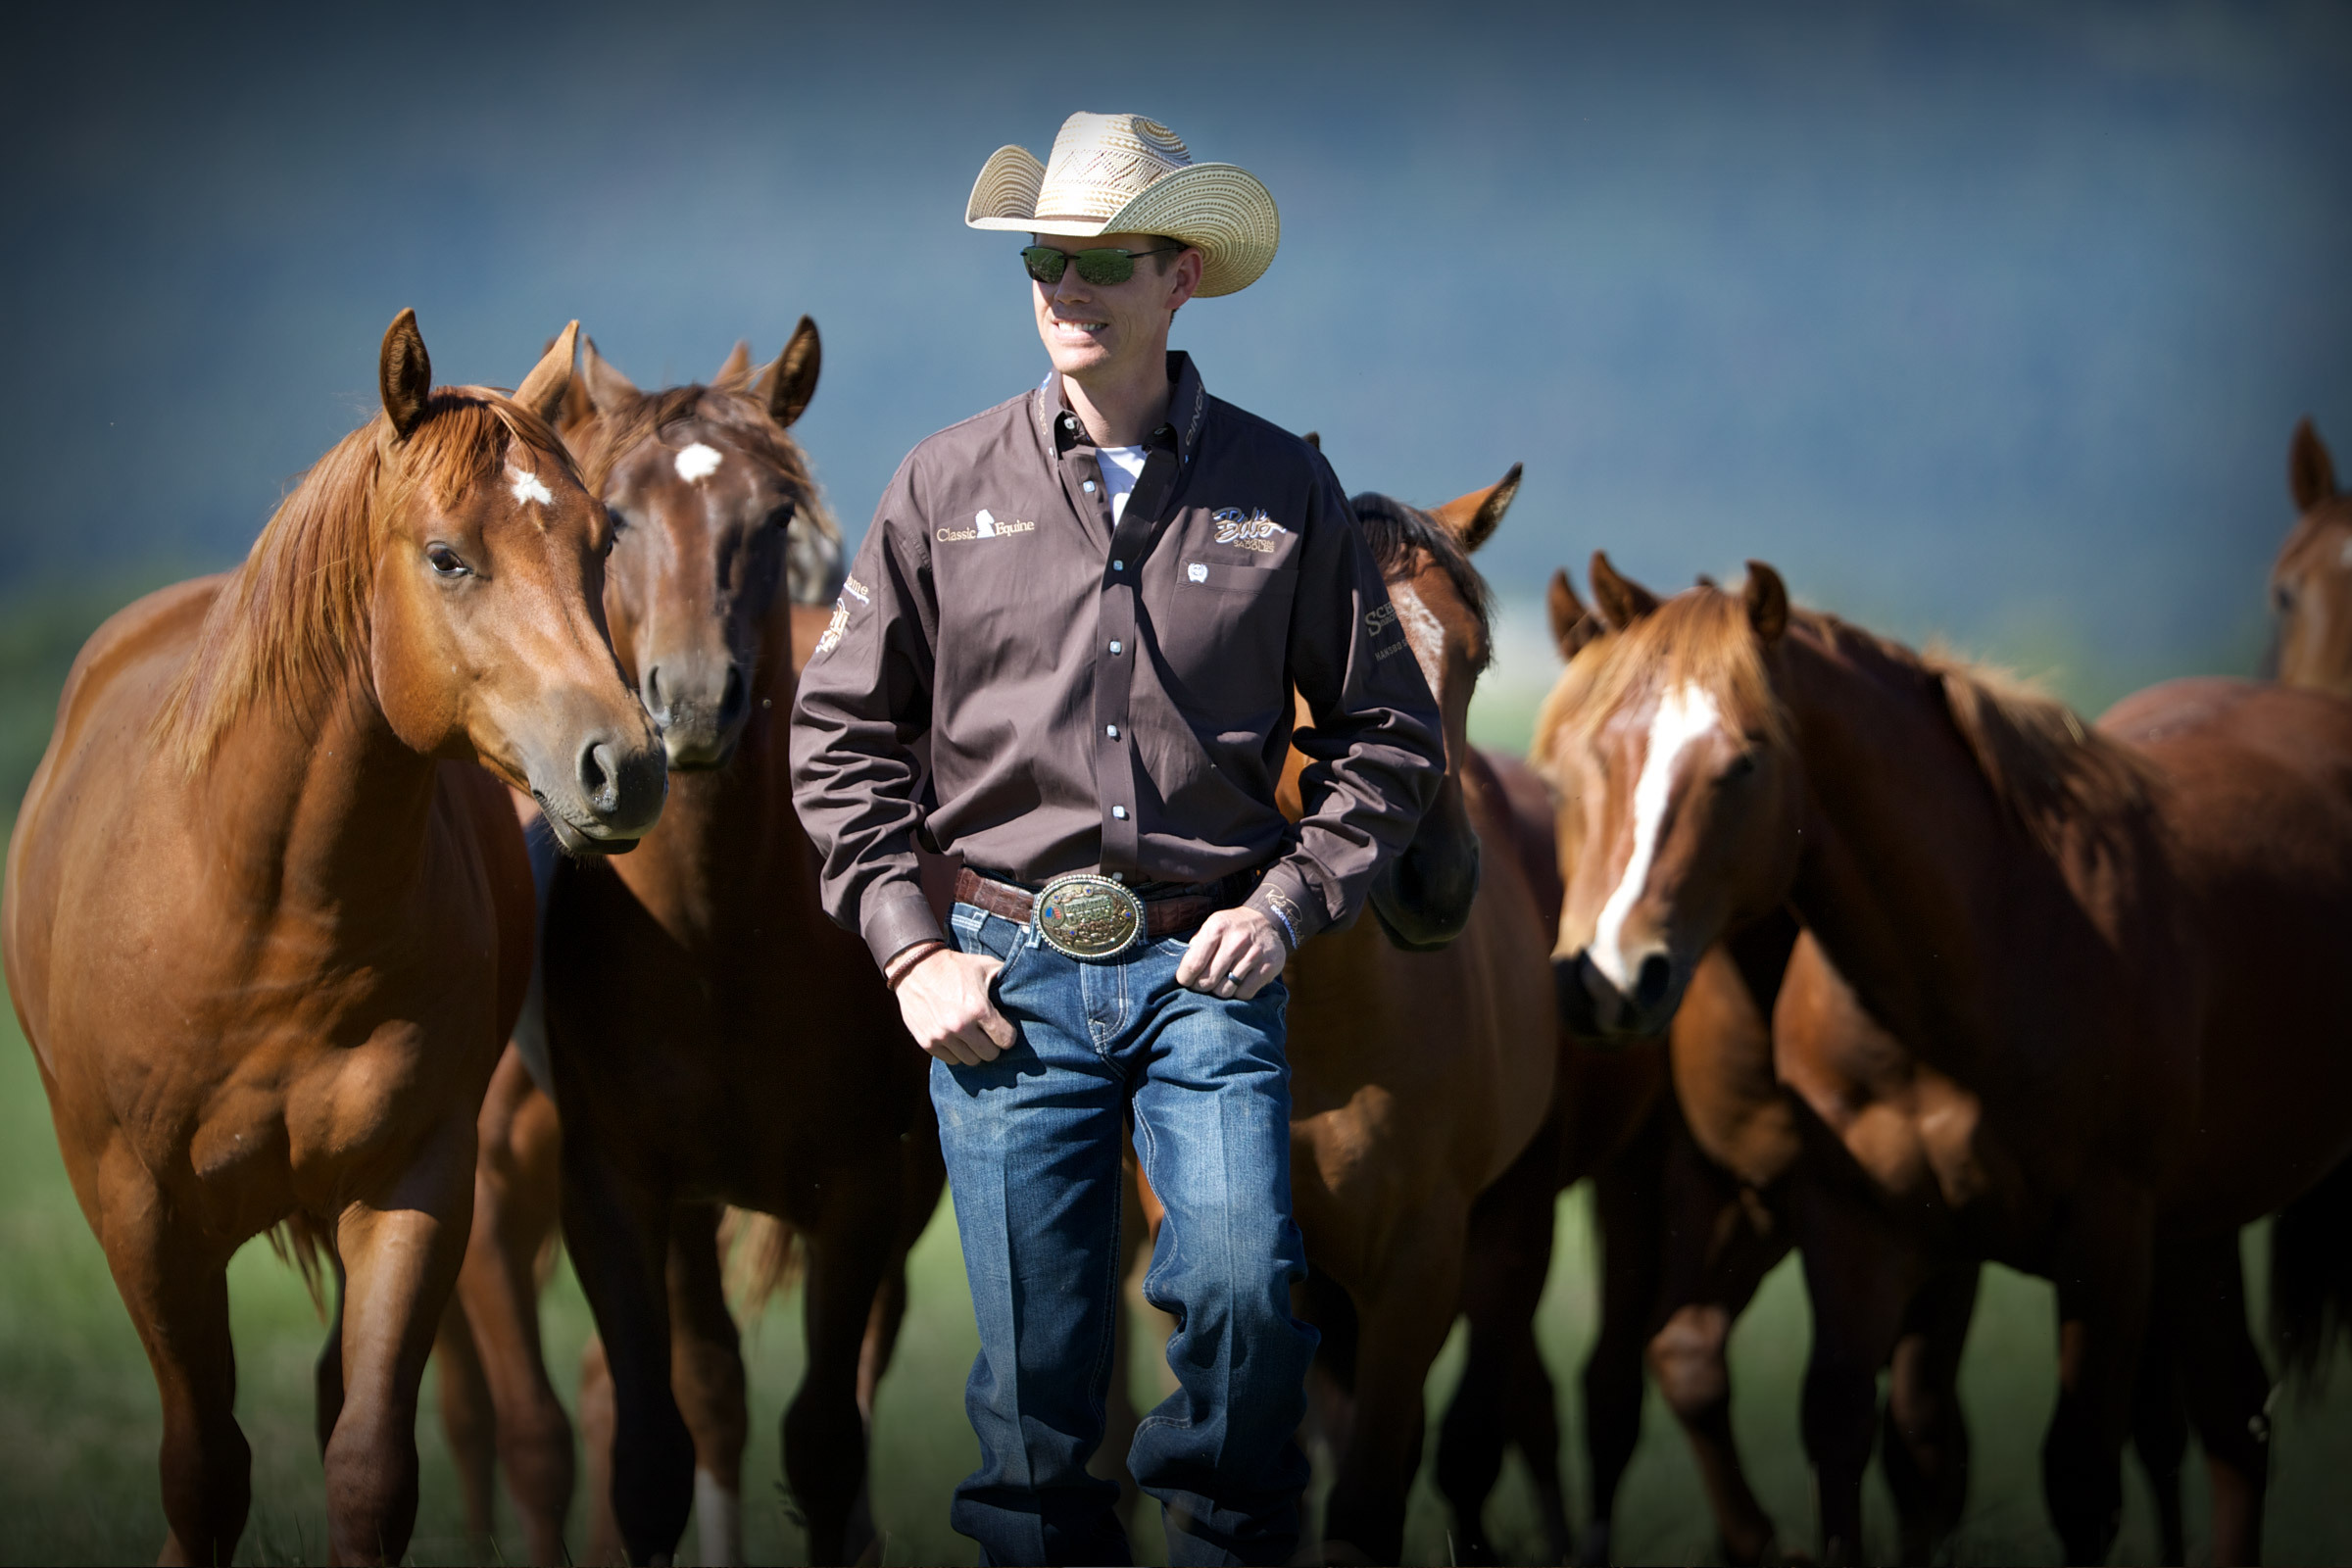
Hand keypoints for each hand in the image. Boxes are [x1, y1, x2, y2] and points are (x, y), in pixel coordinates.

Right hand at [895, 947, 1015, 1064]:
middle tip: (988, 1034)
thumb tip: (1028, 987)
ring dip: (974, 1050)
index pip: (1006, 1040)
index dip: (1008, 1035)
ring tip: (972, 1036)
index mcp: (979, 1009)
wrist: (916, 967)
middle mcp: (960, 1026)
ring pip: (970, 1061)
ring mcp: (942, 1036)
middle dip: (992, 1045)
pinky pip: (950, 1060)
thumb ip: (1006, 977)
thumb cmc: (955, 966)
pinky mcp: (926, 1041)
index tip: (1003, 1028)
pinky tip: (956, 1038)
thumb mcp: (985, 965)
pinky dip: (955, 1052)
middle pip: (989, 1055)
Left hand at [1174, 906, 1287, 999]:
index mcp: (1217, 928)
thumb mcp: (1212, 926)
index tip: (1186, 981)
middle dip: (1201, 987)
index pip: (1193, 964)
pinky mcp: (1268, 966)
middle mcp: (1236, 940)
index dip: (1185, 978)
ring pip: (1226, 990)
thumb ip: (1196, 946)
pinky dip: (1238, 993)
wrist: (1267, 920)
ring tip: (1221, 982)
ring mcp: (1254, 954)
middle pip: (1208, 981)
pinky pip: (1244, 993)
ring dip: (1220, 991)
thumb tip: (1184, 972)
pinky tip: (1238, 983)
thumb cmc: (1232, 928)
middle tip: (1203, 984)